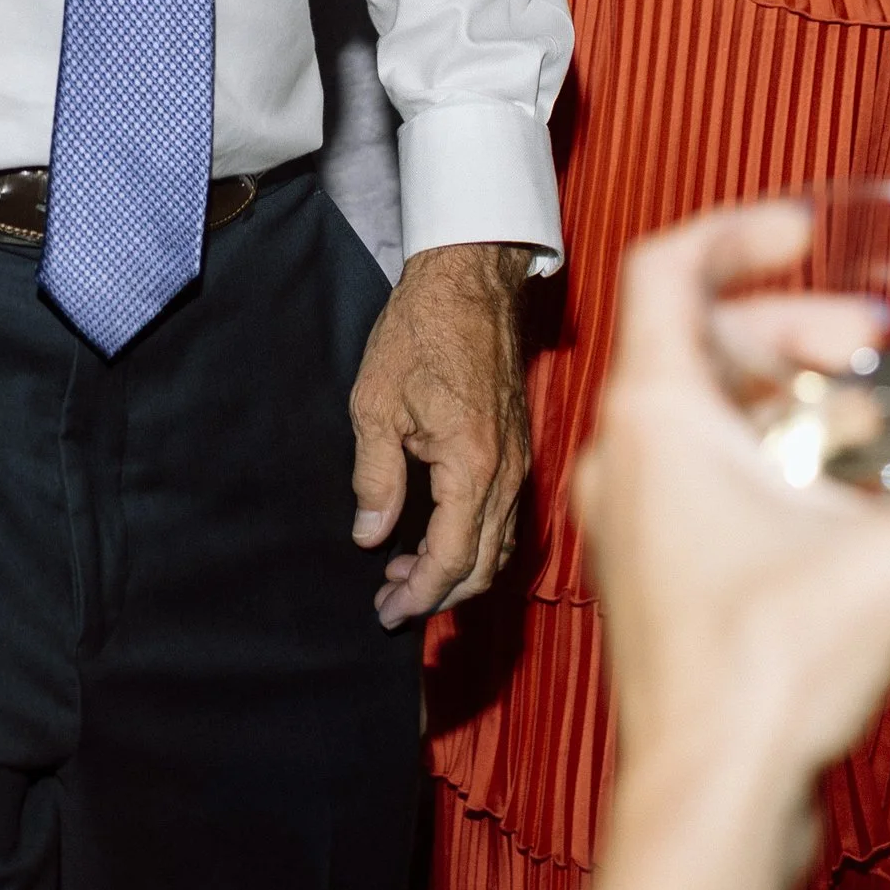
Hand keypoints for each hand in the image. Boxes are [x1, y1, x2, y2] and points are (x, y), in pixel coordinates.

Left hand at [350, 239, 530, 624]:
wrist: (470, 278)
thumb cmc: (421, 330)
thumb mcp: (376, 402)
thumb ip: (375, 477)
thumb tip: (370, 535)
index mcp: (472, 466)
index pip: (452, 559)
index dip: (419, 594)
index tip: (386, 611)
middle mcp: (507, 472)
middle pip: (484, 566)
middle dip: (438, 594)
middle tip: (391, 602)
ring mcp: (519, 460)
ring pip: (500, 545)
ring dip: (458, 570)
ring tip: (405, 573)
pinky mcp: (519, 446)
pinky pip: (505, 516)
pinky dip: (476, 540)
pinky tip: (440, 533)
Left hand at [573, 205, 889, 889]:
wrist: (709, 799)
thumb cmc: (753, 670)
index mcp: (655, 415)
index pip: (667, 269)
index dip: (735, 232)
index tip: (804, 231)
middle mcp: (629, 454)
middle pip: (698, 342)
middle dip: (792, 328)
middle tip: (870, 345)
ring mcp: (637, 520)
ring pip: (702, 415)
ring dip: (784, 397)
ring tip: (871, 417)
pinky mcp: (663, 580)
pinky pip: (706, 483)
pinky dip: (767, 462)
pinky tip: (841, 501)